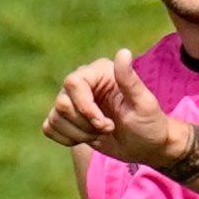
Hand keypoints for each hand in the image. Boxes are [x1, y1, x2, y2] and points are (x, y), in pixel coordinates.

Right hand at [39, 53, 182, 165]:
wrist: (146, 146)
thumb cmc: (149, 123)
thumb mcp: (143, 103)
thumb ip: (130, 79)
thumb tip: (123, 52)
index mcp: (100, 72)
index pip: (73, 83)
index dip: (85, 108)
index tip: (105, 124)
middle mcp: (82, 83)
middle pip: (61, 103)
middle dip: (84, 124)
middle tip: (107, 129)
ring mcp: (72, 101)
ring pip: (54, 117)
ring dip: (78, 134)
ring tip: (99, 134)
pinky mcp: (66, 119)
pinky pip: (49, 128)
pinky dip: (66, 139)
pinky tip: (87, 139)